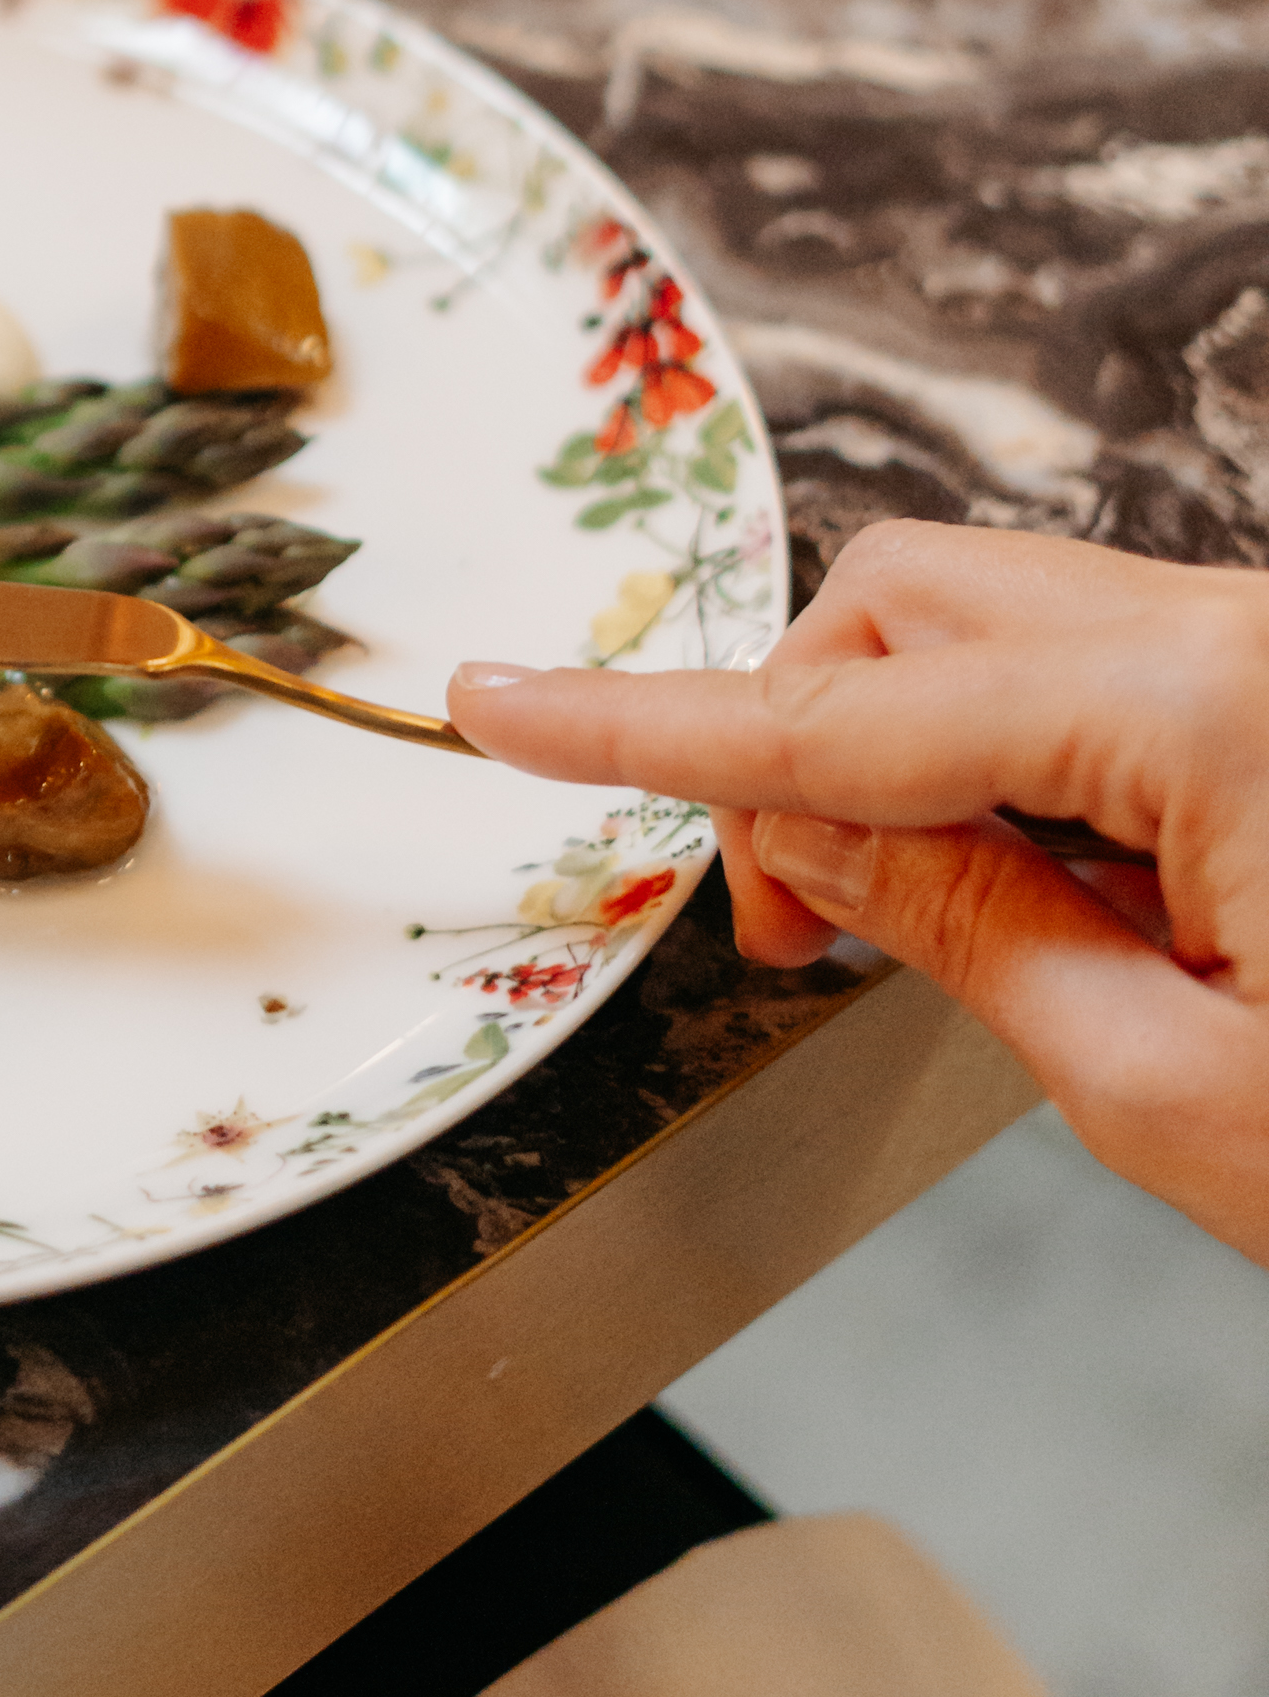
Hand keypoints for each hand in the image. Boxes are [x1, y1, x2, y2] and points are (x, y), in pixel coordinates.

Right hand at [444, 521, 1268, 1267]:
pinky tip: (1066, 901)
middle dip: (803, 739)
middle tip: (791, 930)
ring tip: (925, 930)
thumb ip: (964, 929)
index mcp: (1215, 705)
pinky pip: (1098, 672)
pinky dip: (1021, 766)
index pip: (851, 711)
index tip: (503, 704)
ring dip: (913, 759)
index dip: (653, 724)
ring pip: (998, 627)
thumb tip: (805, 831)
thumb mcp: (1167, 1088)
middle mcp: (1248, 632)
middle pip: (912, 607)